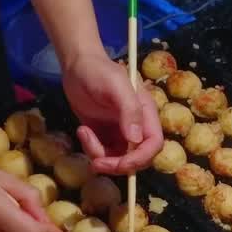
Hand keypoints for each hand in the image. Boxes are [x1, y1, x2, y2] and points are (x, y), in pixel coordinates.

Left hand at [62, 51, 162, 174]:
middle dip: (117, 165)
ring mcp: (120, 133)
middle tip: (96, 163)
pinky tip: (82, 130)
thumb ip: (129, 110)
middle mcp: (136, 127)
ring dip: (99, 155)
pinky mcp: (105, 136)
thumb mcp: (116, 85)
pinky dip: (91, 148)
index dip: (141, 159)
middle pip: (137, 159)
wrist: (77, 66)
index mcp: (146, 114)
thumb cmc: (99, 71)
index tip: (121, 164)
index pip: (153, 145)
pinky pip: (102, 154)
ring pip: (117, 160)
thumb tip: (135, 138)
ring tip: (84, 133)